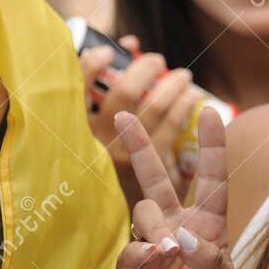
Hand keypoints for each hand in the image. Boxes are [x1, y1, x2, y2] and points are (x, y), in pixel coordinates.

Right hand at [79, 37, 201, 185]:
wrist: (126, 223)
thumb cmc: (107, 174)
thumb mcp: (95, 138)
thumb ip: (104, 90)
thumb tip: (126, 44)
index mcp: (75, 133)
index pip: (75, 90)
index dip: (91, 65)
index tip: (108, 51)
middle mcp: (96, 145)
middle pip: (124, 92)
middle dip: (144, 68)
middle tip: (156, 60)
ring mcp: (125, 158)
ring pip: (155, 107)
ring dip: (172, 84)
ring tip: (182, 76)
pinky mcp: (152, 170)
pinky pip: (172, 128)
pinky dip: (184, 106)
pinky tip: (193, 98)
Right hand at [114, 107, 241, 268]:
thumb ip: (209, 259)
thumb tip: (176, 237)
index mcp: (210, 228)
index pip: (211, 180)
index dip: (212, 147)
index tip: (212, 112)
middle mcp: (179, 230)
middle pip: (160, 178)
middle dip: (142, 146)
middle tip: (123, 114)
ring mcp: (152, 247)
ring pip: (145, 209)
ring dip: (158, 224)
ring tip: (169, 254)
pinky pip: (132, 247)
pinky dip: (144, 254)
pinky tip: (155, 264)